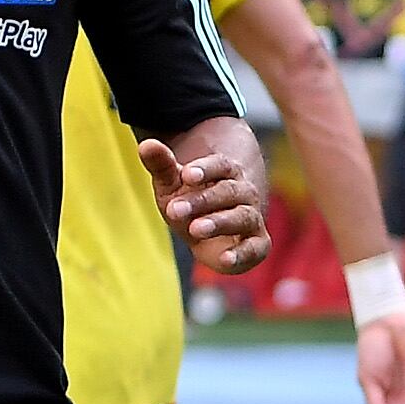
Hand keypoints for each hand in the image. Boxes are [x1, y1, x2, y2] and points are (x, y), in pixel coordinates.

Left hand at [141, 137, 269, 275]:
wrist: (212, 234)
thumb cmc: (192, 204)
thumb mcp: (173, 185)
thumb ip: (162, 165)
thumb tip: (146, 144)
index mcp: (226, 173)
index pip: (220, 165)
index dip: (205, 169)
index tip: (186, 175)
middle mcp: (244, 193)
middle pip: (228, 191)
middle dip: (202, 200)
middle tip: (175, 209)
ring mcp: (252, 218)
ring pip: (242, 217)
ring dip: (219, 223)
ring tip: (195, 229)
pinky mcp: (258, 244)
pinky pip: (254, 248)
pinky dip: (242, 254)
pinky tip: (226, 259)